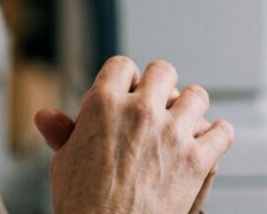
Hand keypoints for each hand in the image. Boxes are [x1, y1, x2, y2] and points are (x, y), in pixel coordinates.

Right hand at [35, 57, 232, 213]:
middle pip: (163, 71)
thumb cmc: (81, 205)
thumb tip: (44, 115)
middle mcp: (140, 111)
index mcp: (103, 105)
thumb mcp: (64, 164)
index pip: (123, 66)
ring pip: (196, 96)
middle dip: (161, 86)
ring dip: (191, 108)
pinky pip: (222, 132)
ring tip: (186, 121)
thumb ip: (62, 133)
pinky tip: (211, 141)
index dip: (126, 79)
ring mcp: (172, 133)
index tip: (130, 93)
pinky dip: (219, 136)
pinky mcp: (197, 159)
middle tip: (160, 104)